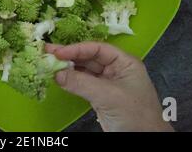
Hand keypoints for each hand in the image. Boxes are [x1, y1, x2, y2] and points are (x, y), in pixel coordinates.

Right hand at [46, 42, 173, 131]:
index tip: (59, 52)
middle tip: (47, 51)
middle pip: (89, 57)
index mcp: (124, 63)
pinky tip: (58, 78)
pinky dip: (70, 81)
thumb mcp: (109, 96)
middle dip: (69, 55)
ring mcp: (107, 83)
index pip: (98, 49)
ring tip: (48, 63)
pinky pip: (82, 84)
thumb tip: (57, 74)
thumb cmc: (135, 115)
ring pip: (84, 70)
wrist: (144, 142)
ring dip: (67, 68)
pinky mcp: (100, 97)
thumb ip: (82, 83)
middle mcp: (115, 70)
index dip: (77, 48)